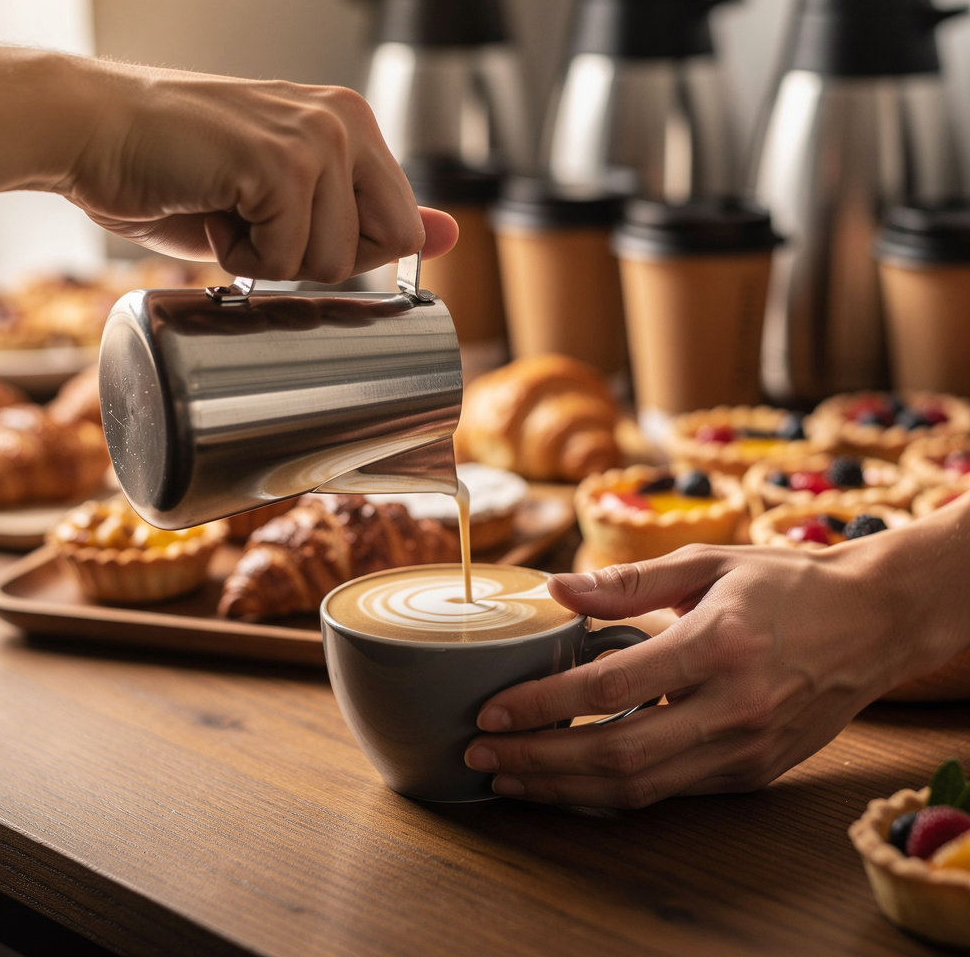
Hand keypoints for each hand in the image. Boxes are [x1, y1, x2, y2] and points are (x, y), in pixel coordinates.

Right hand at [65, 62, 457, 281]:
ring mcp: (316, 138)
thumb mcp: (289, 199)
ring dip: (272, 257)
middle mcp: (345, 122)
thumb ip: (368, 217)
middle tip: (262, 223)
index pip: (404, 227)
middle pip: (386, 248)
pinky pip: (288, 257)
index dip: (351, 252)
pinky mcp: (279, 162)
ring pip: (334, 262)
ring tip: (228, 208)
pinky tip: (212, 208)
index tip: (295, 231)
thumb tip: (448, 237)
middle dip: (322, 260)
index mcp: (352, 125)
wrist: (91, 131)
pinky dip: (241, 256)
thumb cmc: (182, 168)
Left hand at [464, 505, 969, 807]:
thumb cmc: (785, 583)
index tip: (492, 713)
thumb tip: (555, 588)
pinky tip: (571, 781)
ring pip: (641, 788)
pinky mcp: (754, 772)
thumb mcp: (707, 563)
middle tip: (481, 757)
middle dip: (538, 763)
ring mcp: (746, 750)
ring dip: (566, 789)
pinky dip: (614, 793)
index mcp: (716, 645)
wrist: (874, 622)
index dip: (543, 707)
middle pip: (616, 756)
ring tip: (511, 779)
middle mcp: (733, 708)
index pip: (609, 690)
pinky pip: (672, 792)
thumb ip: (627, 582)